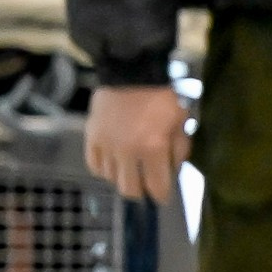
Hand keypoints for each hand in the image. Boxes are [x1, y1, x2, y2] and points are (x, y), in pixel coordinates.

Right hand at [86, 86, 191, 202]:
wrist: (131, 74)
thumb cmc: (161, 97)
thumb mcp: (180, 123)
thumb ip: (179, 150)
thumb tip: (172, 172)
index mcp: (153, 148)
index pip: (156, 186)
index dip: (161, 196)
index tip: (162, 198)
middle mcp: (127, 152)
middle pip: (130, 190)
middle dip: (140, 193)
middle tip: (146, 187)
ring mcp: (106, 145)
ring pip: (111, 179)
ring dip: (122, 178)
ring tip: (131, 171)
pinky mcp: (91, 137)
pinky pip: (94, 165)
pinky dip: (104, 169)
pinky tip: (113, 164)